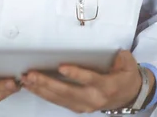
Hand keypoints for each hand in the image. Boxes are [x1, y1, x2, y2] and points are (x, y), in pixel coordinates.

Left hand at [20, 49, 154, 112]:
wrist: (130, 96)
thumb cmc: (126, 76)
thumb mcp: (127, 63)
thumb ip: (120, 57)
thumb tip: (112, 49)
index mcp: (106, 85)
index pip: (89, 79)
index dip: (76, 74)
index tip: (61, 67)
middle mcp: (94, 98)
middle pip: (68, 92)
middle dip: (48, 83)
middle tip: (32, 74)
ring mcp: (85, 105)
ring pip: (60, 99)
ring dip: (42, 90)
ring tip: (27, 80)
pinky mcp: (78, 107)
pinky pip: (59, 102)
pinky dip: (45, 94)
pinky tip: (33, 87)